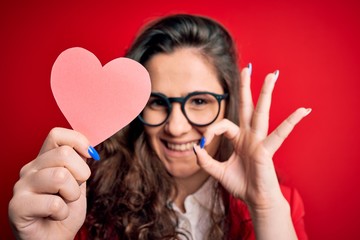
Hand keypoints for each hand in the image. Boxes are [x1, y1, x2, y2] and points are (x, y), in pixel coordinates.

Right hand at [8, 128, 91, 239]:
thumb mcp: (78, 183)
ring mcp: (21, 186)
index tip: (89, 157)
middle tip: (72, 191)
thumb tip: (89, 149)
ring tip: (63, 203)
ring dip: (72, 195)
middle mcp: (30, 169)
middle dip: (80, 175)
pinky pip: (53, 203)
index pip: (57, 134)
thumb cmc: (65, 211)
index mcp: (45, 160)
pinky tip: (54, 216)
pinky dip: (62, 213)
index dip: (78, 141)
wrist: (55, 239)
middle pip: (64, 154)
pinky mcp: (16, 206)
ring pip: (60, 176)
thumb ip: (79, 164)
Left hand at [194, 66, 310, 209]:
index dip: (212, 129)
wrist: (256, 200)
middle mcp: (250, 135)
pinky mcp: (267, 150)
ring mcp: (260, 140)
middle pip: (248, 106)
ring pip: (262, 112)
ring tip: (273, 74)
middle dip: (246, 87)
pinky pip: (280, 134)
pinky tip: (303, 110)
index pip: (224, 124)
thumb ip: (205, 160)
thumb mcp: (217, 171)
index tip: (203, 143)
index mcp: (239, 138)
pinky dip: (291, 122)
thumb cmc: (241, 184)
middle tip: (248, 68)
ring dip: (266, 93)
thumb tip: (194, 147)